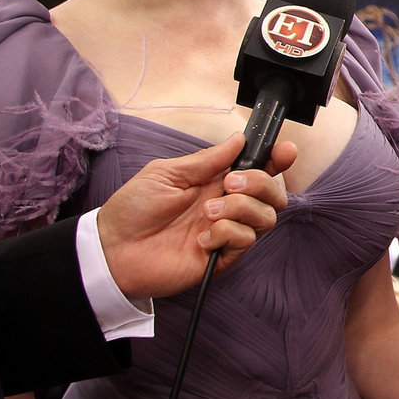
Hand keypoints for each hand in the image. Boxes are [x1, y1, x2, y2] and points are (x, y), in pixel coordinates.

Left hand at [99, 136, 296, 299]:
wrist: (113, 249)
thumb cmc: (134, 209)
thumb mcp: (168, 173)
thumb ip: (207, 160)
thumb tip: (238, 140)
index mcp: (215, 182)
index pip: (259, 169)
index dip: (277, 159)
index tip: (285, 151)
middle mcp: (228, 207)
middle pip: (273, 194)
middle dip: (261, 183)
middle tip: (230, 184)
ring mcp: (226, 233)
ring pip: (265, 217)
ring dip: (240, 209)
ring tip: (208, 212)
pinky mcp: (222, 258)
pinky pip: (245, 241)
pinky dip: (225, 234)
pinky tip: (200, 239)